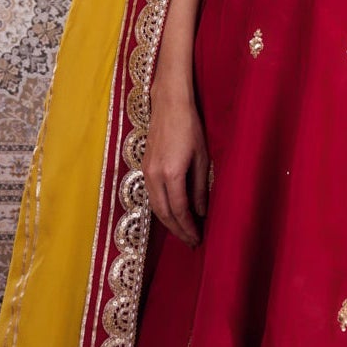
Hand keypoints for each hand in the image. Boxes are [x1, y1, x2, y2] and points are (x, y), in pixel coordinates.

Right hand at [143, 88, 209, 246]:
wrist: (169, 105)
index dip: (188, 227)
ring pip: (155, 207)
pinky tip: (173, 213)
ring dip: (169, 222)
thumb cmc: (190, 127)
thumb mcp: (202, 158)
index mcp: (172, 174)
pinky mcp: (144, 167)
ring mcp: (146, 172)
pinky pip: (152, 196)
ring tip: (183, 232)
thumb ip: (200, 187)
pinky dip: (162, 209)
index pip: (180, 210)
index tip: (198, 239)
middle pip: (164, 213)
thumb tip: (201, 212)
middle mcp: (155, 176)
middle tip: (191, 242)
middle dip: (178, 230)